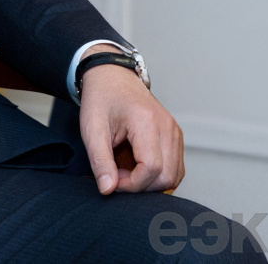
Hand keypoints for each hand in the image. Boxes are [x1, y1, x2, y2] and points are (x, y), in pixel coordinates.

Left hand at [78, 47, 184, 194]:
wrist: (111, 77)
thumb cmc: (101, 99)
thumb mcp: (91, 129)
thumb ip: (99, 161)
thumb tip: (108, 189)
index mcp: (147, 122)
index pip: (152, 168)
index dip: (132, 183)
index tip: (112, 179)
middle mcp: (168, 127)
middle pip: (168, 176)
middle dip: (141, 186)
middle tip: (117, 175)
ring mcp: (175, 132)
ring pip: (175, 175)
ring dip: (150, 183)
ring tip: (126, 170)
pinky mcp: (175, 137)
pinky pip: (175, 168)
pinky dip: (158, 175)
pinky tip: (137, 167)